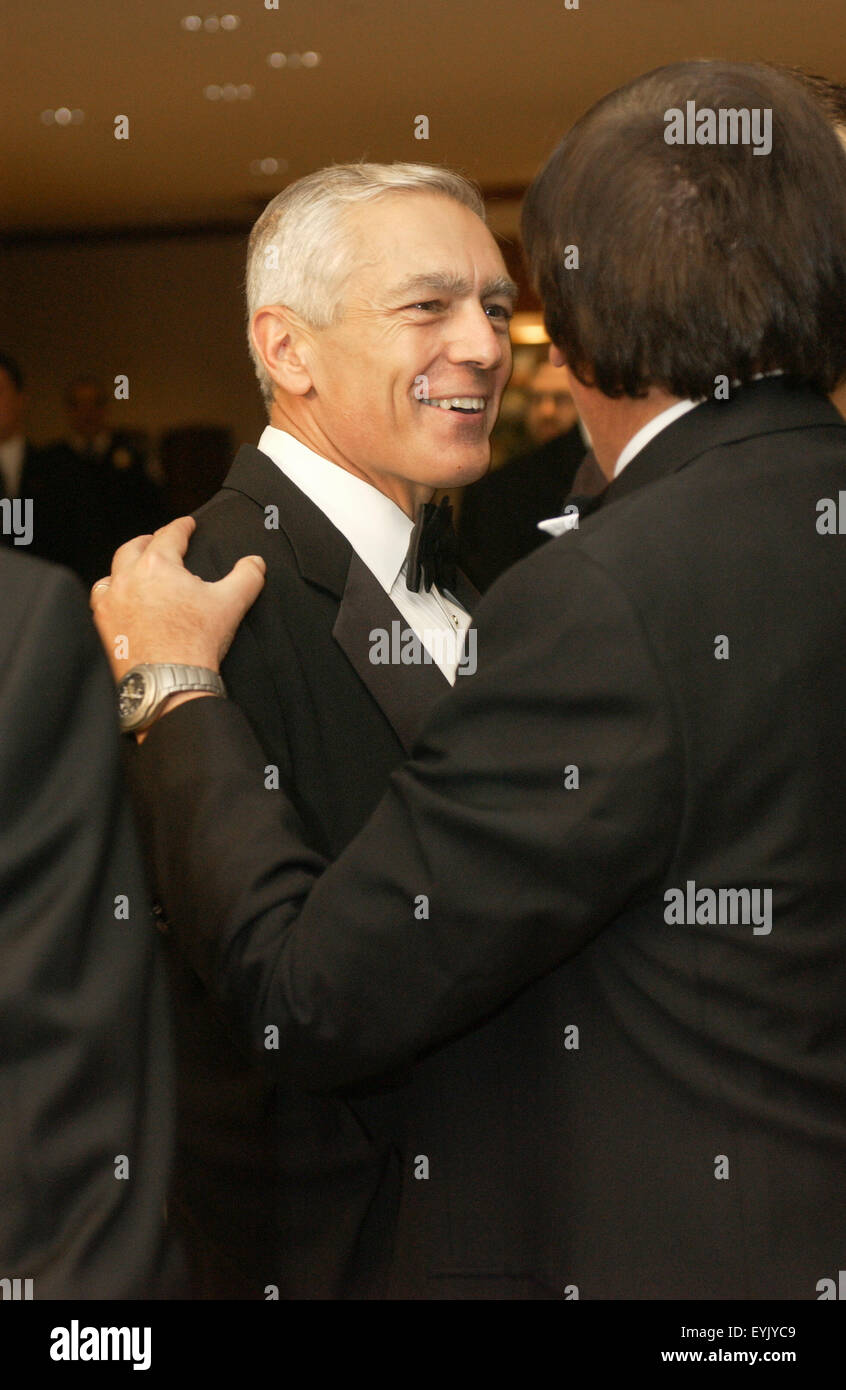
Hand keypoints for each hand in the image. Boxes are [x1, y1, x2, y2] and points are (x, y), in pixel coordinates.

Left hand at [90, 516, 265, 682]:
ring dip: (125, 567)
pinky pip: (101, 601)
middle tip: (158, 540)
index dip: (181, 526)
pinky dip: (110, 595)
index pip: (169, 535)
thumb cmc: (196, 642)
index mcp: (158, 566)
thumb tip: (255, 563)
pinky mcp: (103, 626)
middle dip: (148, 541)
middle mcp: (128, 579)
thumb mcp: (231, 604)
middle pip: (134, 548)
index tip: (187, 524)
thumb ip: (247, 576)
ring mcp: (111, 602)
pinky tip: (119, 601)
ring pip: (112, 573)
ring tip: (135, 570)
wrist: (168, 683)